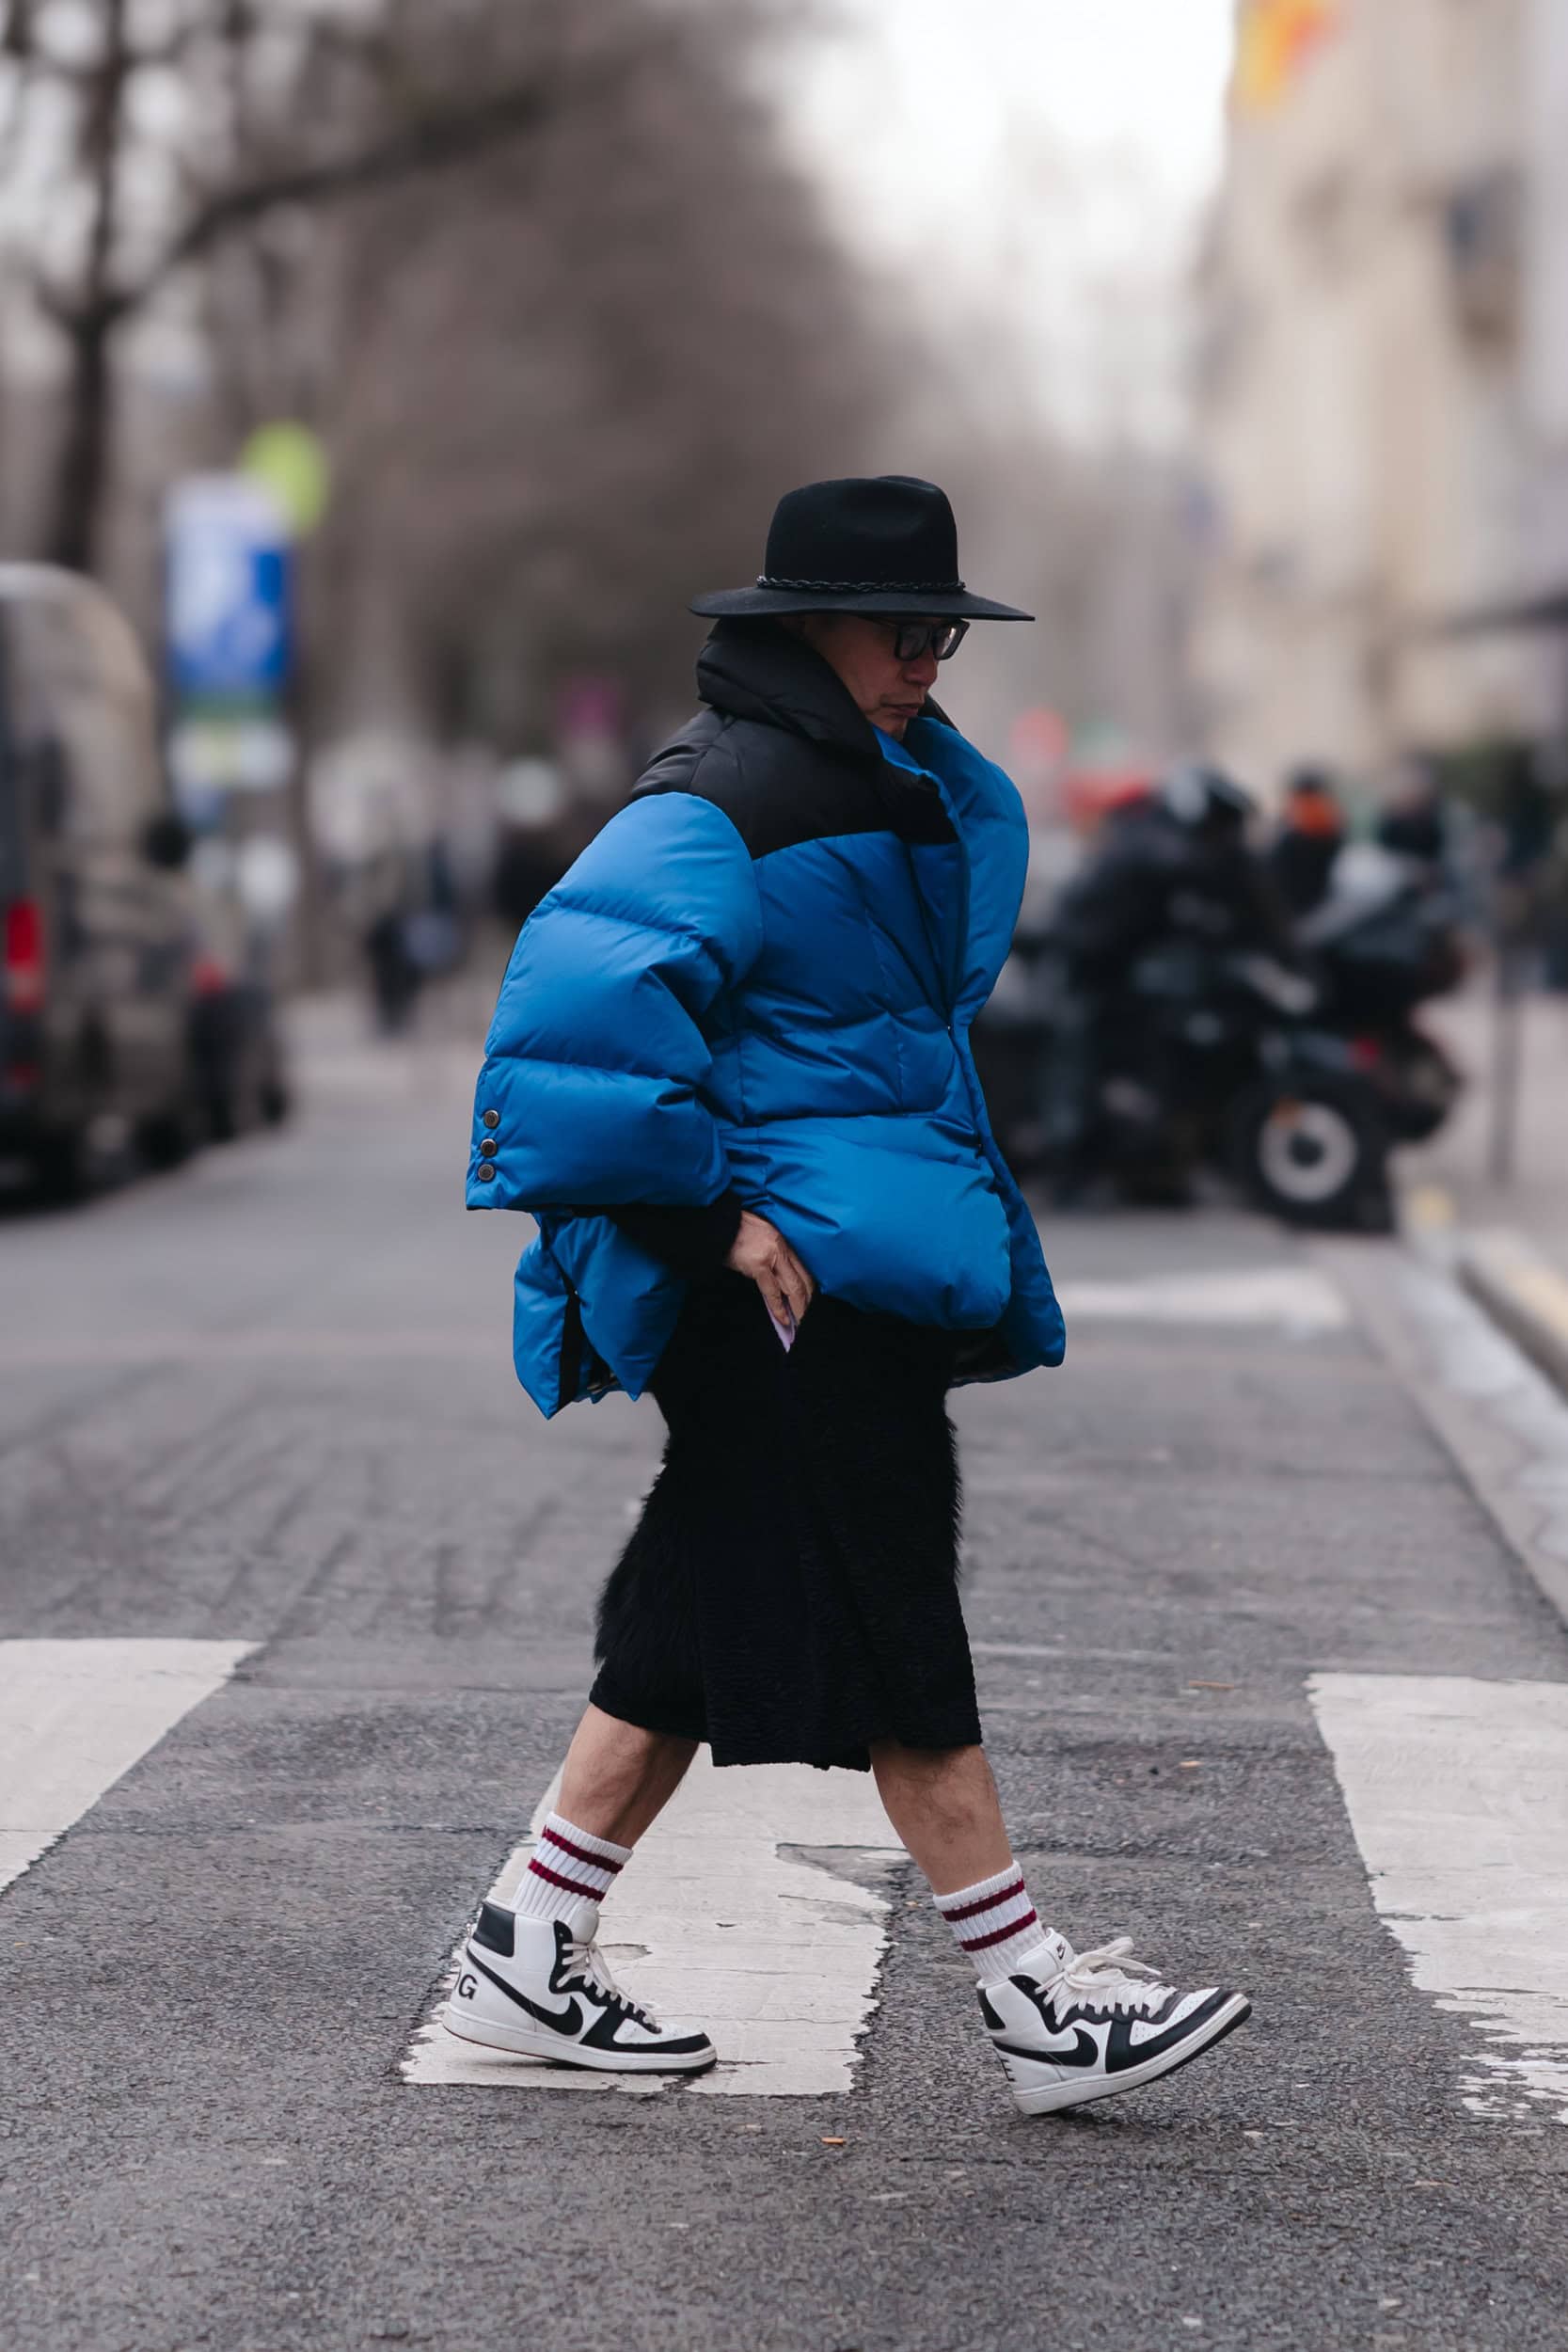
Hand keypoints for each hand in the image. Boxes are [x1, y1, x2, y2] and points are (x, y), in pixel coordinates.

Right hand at [725, 1210, 814, 1328]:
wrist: (718, 1226)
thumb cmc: (735, 1230)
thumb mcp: (760, 1236)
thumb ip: (771, 1253)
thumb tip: (777, 1276)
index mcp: (782, 1240)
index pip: (803, 1267)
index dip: (808, 1287)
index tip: (810, 1301)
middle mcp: (781, 1247)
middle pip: (802, 1279)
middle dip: (807, 1300)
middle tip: (808, 1316)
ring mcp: (771, 1257)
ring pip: (793, 1287)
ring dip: (798, 1307)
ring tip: (800, 1322)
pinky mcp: (758, 1265)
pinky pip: (772, 1292)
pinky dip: (779, 1308)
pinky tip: (784, 1318)